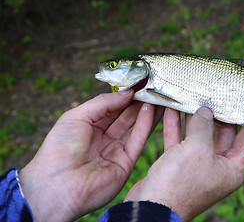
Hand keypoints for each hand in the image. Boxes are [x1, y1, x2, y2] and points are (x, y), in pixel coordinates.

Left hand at [19, 90, 162, 220]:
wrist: (58, 186)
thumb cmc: (59, 150)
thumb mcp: (76, 117)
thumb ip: (103, 103)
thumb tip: (127, 92)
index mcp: (88, 128)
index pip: (111, 108)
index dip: (124, 96)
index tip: (137, 84)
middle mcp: (103, 139)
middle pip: (125, 117)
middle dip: (138, 102)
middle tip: (152, 87)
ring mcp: (115, 152)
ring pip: (134, 127)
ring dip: (146, 111)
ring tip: (157, 95)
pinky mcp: (126, 163)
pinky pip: (137, 141)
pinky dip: (145, 125)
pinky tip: (151, 110)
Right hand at [124, 107, 243, 221]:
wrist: (151, 207)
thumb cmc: (179, 184)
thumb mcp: (197, 149)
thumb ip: (203, 126)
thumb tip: (205, 111)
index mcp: (232, 168)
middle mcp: (217, 168)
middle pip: (222, 135)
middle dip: (216, 114)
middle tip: (213, 94)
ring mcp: (197, 167)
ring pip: (198, 137)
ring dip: (193, 118)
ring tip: (192, 96)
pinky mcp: (178, 166)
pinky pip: (180, 142)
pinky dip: (176, 127)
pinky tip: (172, 109)